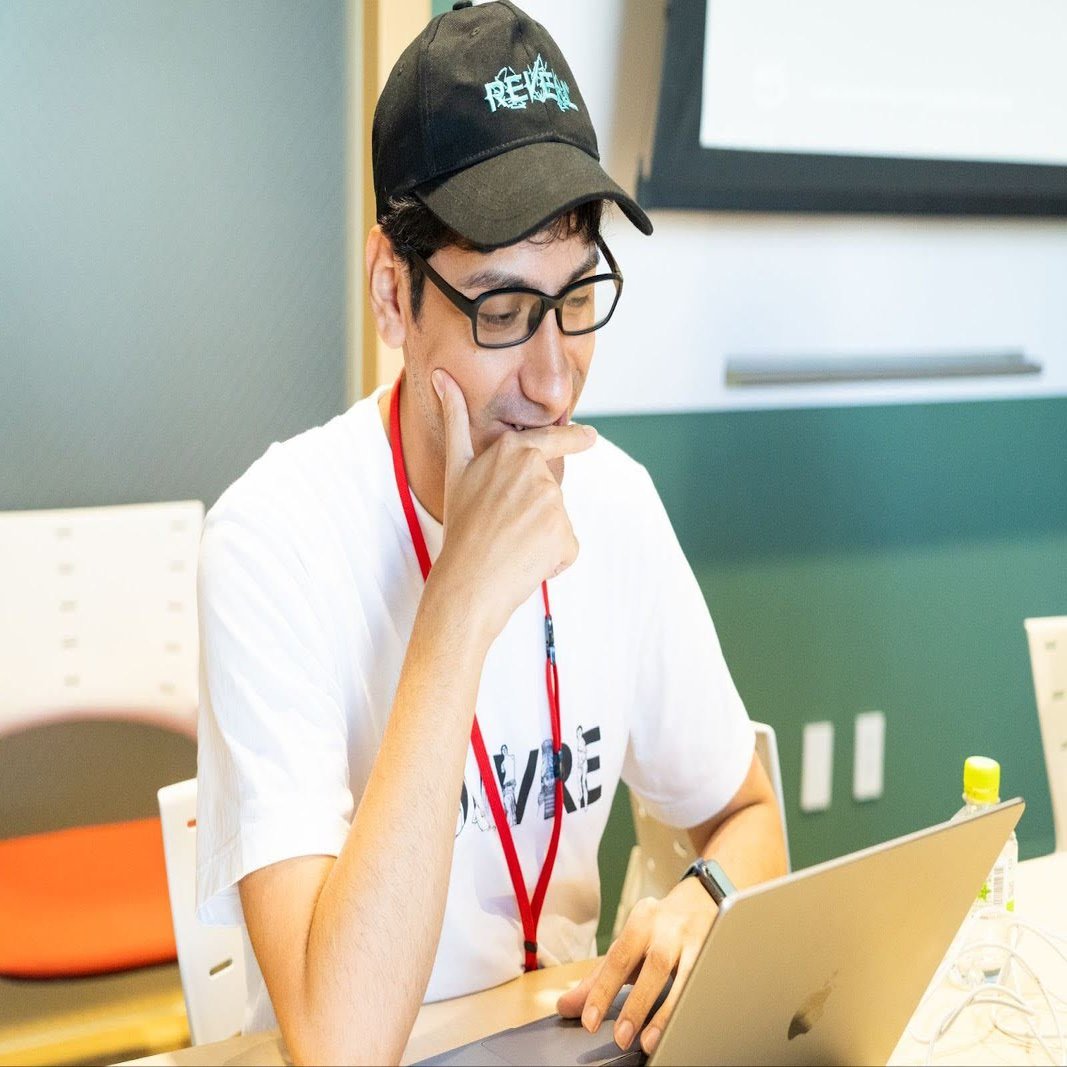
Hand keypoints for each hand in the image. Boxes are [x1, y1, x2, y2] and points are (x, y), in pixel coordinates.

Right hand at [429, 369, 595, 641]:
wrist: (467, 580)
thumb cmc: (460, 525)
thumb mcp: (456, 468)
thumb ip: (455, 419)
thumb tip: (442, 375)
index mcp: (513, 451)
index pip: (554, 440)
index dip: (574, 438)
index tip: (590, 437)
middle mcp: (536, 471)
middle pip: (551, 490)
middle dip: (534, 512)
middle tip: (503, 528)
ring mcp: (553, 503)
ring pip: (558, 520)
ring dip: (541, 536)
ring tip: (511, 545)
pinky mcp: (565, 533)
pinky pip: (567, 547)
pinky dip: (553, 559)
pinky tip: (527, 562)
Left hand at [556, 878, 716, 1055]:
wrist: (703, 898)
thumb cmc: (659, 928)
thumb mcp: (628, 945)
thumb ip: (598, 977)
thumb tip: (565, 1006)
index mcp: (641, 921)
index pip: (618, 957)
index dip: (602, 990)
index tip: (589, 1020)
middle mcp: (669, 928)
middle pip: (654, 965)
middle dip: (637, 1004)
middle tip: (620, 1038)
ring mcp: (697, 940)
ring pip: (685, 975)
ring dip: (666, 1012)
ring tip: (649, 1041)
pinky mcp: (718, 953)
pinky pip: (706, 983)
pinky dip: (694, 1006)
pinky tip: (685, 1025)